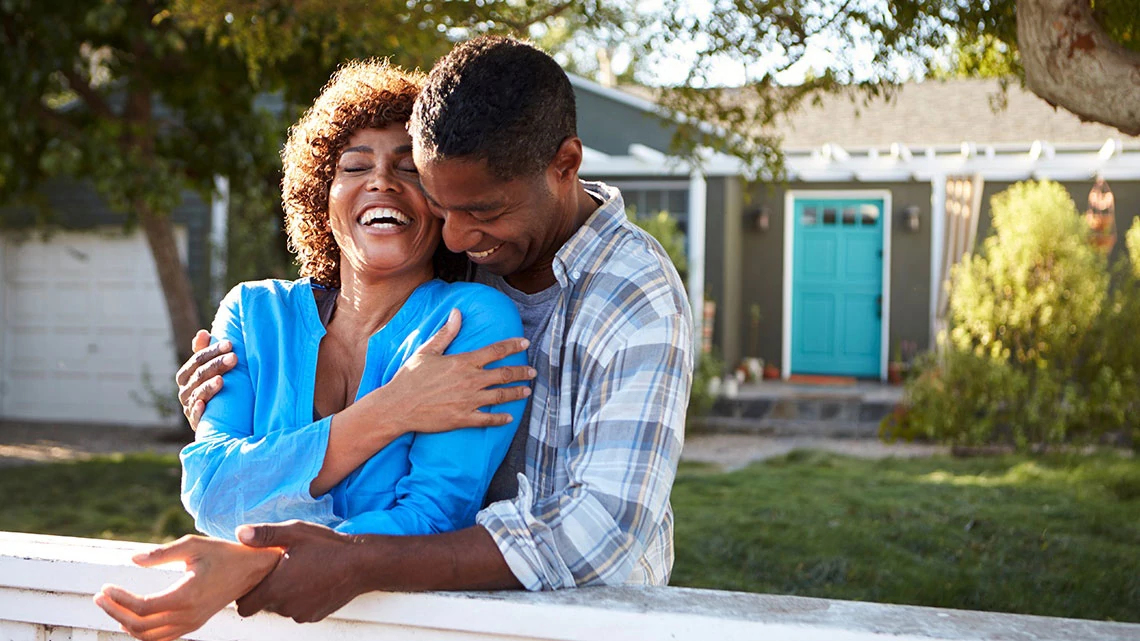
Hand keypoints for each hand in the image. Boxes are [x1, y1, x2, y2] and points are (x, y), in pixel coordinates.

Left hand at [94, 535, 281, 640]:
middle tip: (101, 597)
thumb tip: (133, 559)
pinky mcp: (193, 624)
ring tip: (112, 606)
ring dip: (126, 624)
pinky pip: (161, 637)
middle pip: (140, 626)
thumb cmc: (223, 554)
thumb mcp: (193, 545)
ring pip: (149, 637)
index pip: (143, 607)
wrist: (253, 570)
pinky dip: (142, 631)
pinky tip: (132, 617)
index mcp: (187, 595)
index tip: (105, 587)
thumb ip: (161, 554)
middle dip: (115, 612)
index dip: (119, 600)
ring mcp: (191, 623)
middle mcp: (188, 615)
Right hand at [176, 329, 236, 429]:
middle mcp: (185, 390)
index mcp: (187, 375)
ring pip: (197, 393)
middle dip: (216, 365)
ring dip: (209, 386)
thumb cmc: (216, 389)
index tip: (230, 344)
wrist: (221, 421)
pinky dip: (197, 409)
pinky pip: (194, 415)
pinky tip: (202, 404)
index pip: (197, 359)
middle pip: (199, 374)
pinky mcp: (196, 422)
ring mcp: (189, 406)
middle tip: (234, 358)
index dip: (212, 351)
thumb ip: (206, 352)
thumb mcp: (212, 370)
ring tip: (221, 379)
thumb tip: (202, 333)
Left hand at [234, 521, 371, 621]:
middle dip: (266, 591)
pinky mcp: (315, 615)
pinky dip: (301, 600)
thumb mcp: (294, 532)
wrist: (361, 563)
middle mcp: (285, 606)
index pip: (244, 606)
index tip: (254, 579)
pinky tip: (312, 581)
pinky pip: (299, 610)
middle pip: (263, 606)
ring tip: (298, 573)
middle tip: (279, 570)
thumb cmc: (328, 546)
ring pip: (282, 608)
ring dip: (284, 596)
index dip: (245, 593)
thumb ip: (264, 535)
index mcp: (275, 588)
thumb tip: (240, 533)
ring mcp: (301, 613)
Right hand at [360, 308, 534, 431]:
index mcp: (463, 362)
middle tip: (533, 371)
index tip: (525, 343)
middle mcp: (470, 381)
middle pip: (504, 374)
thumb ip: (446, 333)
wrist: (397, 406)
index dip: (512, 346)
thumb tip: (457, 313)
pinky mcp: (463, 419)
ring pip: (500, 396)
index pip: (495, 351)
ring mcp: (468, 401)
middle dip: (521, 372)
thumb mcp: (427, 351)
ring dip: (516, 393)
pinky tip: (510, 417)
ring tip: (527, 391)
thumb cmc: (409, 377)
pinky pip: (488, 419)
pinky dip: (501, 419)